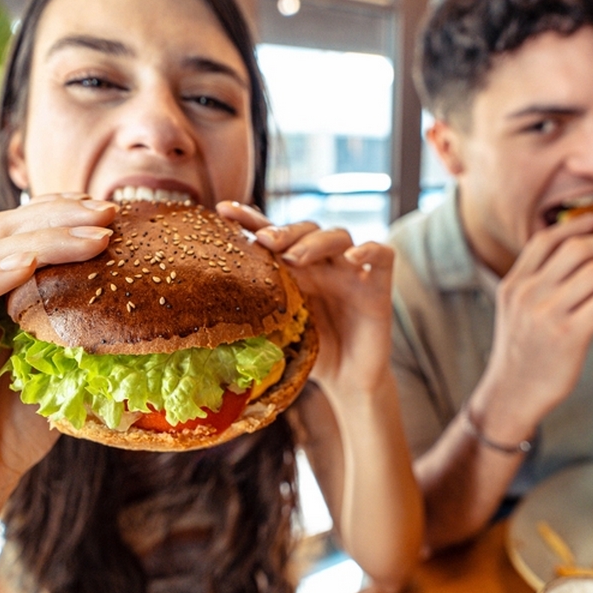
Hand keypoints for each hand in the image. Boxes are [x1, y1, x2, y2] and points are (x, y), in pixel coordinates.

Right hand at [0, 195, 115, 534]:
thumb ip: (85, 342)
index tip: (111, 212)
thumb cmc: (12, 436)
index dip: (63, 216)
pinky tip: (30, 263)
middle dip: (60, 216)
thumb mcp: (63, 378)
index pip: (25, 237)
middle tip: (108, 213)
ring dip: (43, 239)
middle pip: (6, 232)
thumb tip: (152, 320)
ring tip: (93, 235)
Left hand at [217, 202, 393, 395]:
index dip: (249, 220)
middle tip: (265, 241)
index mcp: (295, 270)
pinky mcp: (378, 285)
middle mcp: (322, 264)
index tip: (223, 210)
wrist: (349, 382)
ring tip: (296, 257)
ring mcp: (351, 272)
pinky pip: (382, 255)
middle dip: (284, 231)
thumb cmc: (313, 354)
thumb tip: (210, 318)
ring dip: (315, 242)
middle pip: (305, 229)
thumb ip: (257, 317)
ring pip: (338, 235)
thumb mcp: (279, 333)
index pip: (273, 236)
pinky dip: (369, 249)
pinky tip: (353, 257)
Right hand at [469, 213, 592, 441]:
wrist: (512, 396)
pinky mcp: (568, 335)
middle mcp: (527, 294)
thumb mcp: (515, 313)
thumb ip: (533, 286)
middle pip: (574, 250)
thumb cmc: (521, 355)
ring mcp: (546, 314)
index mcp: (513, 285)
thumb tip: (561, 261)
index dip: (574, 226)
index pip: (544, 241)